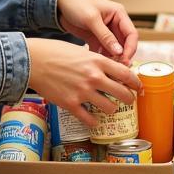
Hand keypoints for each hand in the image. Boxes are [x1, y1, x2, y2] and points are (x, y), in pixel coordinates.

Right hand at [25, 39, 140, 127]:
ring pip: (109, 108)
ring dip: (111, 109)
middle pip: (122, 93)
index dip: (136, 83)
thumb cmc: (55, 52)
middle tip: (128, 101)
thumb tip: (110, 70)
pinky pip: (89, 119)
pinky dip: (93, 121)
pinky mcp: (71, 104)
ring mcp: (83, 92)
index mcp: (98, 62)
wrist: (34, 61)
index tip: (139, 87)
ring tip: (109, 108)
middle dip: (128, 99)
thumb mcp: (82, 51)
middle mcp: (94, 77)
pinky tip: (93, 120)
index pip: (126, 74)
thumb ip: (97, 61)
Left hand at [55, 0, 137, 61]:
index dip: (130, 48)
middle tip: (116, 67)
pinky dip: (102, 58)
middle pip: (125, 44)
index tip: (125, 60)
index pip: (132, 34)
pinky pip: (103, 51)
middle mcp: (115, 24)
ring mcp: (106, 32)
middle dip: (122, 56)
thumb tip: (119, 51)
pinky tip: (96, 63)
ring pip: (115, 49)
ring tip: (106, 68)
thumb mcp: (91, 19)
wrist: (58, 3)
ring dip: (112, 58)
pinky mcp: (96, 38)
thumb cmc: (76, 3)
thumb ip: (105, 36)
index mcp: (119, 14)